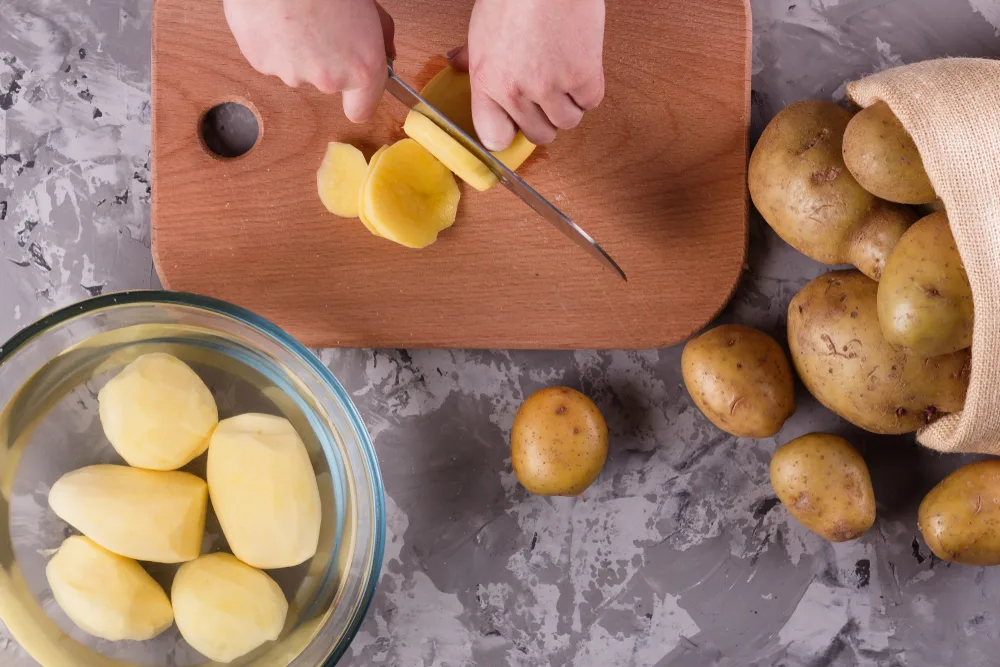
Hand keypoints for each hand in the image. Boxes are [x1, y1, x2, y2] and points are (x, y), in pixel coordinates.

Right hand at [224, 0, 394, 121]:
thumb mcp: (370, 7)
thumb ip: (380, 35)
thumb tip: (384, 49)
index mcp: (362, 69)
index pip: (361, 110)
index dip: (358, 96)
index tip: (355, 82)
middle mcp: (328, 80)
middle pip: (328, 81)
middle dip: (326, 57)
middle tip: (323, 20)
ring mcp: (291, 73)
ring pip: (296, 67)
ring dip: (297, 47)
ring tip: (295, 12)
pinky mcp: (260, 62)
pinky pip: (270, 55)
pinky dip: (272, 39)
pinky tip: (275, 13)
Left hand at [448, 0, 605, 149]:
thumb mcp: (481, 27)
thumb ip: (472, 55)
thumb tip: (457, 63)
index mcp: (487, 81)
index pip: (494, 138)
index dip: (507, 134)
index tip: (515, 126)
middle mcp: (516, 91)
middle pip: (539, 135)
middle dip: (544, 119)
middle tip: (545, 95)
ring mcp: (550, 87)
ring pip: (567, 122)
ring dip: (569, 105)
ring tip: (564, 76)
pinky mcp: (582, 77)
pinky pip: (590, 102)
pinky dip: (588, 89)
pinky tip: (580, 65)